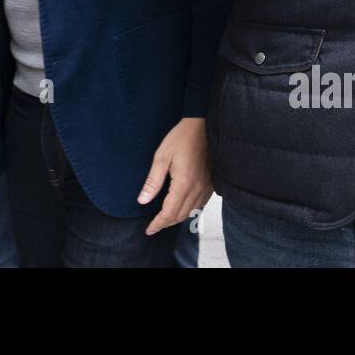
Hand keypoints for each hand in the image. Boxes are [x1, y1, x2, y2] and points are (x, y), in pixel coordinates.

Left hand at [137, 117, 212, 235]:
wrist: (202, 125)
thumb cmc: (181, 138)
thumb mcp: (161, 156)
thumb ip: (153, 181)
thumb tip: (142, 200)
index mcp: (184, 183)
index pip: (170, 212)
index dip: (158, 224)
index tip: (149, 229)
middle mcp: (198, 188)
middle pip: (181, 216)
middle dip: (166, 223)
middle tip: (154, 226)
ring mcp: (207, 186)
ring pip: (192, 212)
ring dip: (177, 218)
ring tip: (165, 219)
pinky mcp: (212, 183)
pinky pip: (200, 204)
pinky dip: (189, 211)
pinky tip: (181, 207)